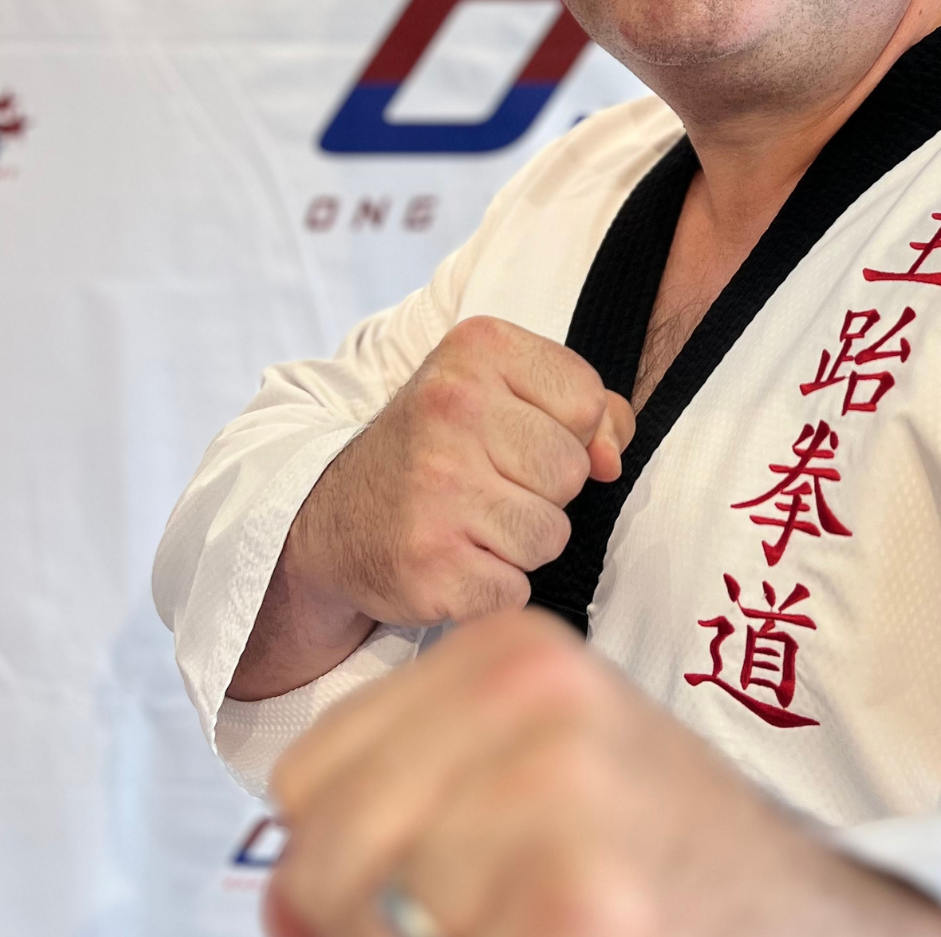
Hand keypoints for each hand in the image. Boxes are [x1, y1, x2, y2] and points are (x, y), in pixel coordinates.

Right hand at [229, 318, 635, 699]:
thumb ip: (587, 408)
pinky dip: (492, 589)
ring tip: (470, 522)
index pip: (586, 400)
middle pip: (571, 471)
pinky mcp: (427, 565)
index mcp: (477, 348)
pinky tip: (454, 562)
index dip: (566, 431)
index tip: (513, 436)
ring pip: (550, 535)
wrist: (329, 516)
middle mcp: (451, 407)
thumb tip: (611, 459)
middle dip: (543, 490)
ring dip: (520, 543)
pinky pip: (515, 591)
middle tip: (486, 484)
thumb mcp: (504, 392)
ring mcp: (435, 487)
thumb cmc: (439, 448)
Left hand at [263, 610, 940, 936]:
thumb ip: (409, 792)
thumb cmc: (651, 844)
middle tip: (470, 914)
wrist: (797, 909)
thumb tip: (278, 892)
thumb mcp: (532, 767)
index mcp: (509, 649)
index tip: (402, 889)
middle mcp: (531, 695)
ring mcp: (560, 791)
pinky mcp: (584, 898)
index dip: (332, 857)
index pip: (309, 774)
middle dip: (360, 919)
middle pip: (322, 848)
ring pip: (372, 918)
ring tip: (537, 914)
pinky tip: (568, 928)